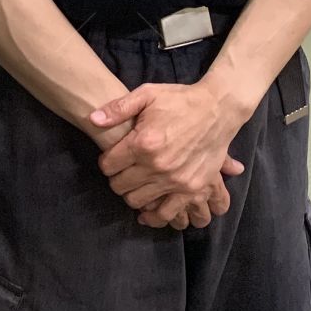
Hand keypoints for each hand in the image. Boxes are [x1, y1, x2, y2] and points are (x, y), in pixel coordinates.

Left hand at [89, 82, 245, 227]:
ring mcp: (175, 181)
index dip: (106, 162)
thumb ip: (118, 108)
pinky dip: (155, 216)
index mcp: (143, 142)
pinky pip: (167, 213)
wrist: (217, 109)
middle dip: (116, 179)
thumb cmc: (179, 100)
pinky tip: (149, 210)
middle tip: (121, 172)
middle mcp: (157, 166)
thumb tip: (93, 119)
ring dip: (132, 195)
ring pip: (139, 202)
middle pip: (120, 186)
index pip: (109, 165)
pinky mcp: (192, 190)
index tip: (111, 159)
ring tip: (135, 186)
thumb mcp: (146, 94)